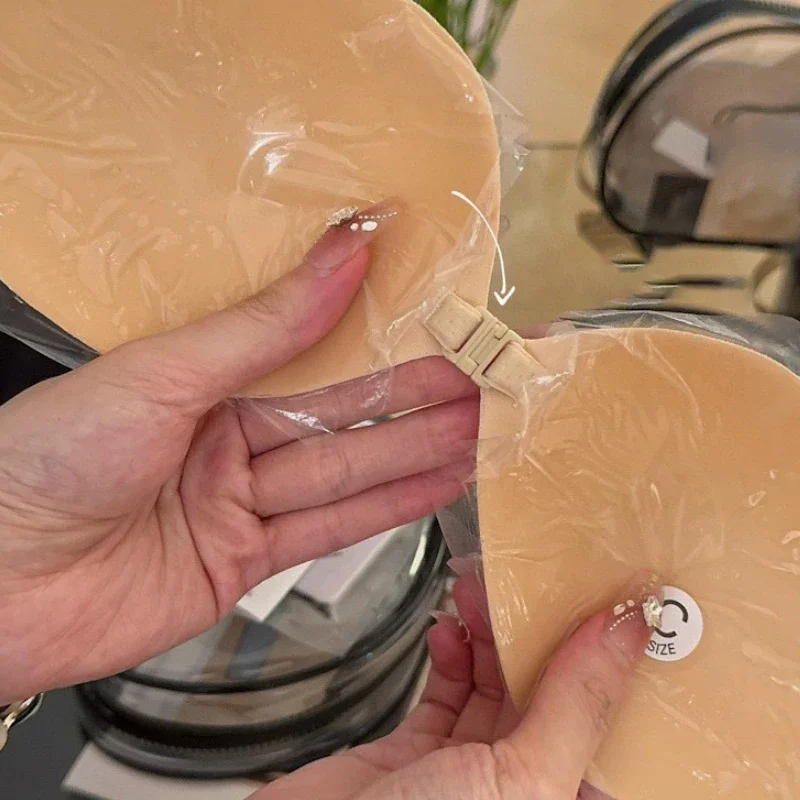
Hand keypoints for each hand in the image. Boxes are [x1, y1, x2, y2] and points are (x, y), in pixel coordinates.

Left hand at [0, 206, 477, 701]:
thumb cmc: (47, 458)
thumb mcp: (164, 373)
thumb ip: (266, 325)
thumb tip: (344, 251)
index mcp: (201, 378)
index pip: (313, 352)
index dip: (380, 341)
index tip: (440, 324)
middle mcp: (224, 438)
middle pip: (339, 416)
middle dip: (415, 400)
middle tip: (484, 382)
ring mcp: (236, 504)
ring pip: (343, 473)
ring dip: (414, 453)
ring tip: (482, 431)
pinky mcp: (240, 564)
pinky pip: (324, 531)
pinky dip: (382, 512)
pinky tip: (434, 488)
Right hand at [254, 575, 649, 799]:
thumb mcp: (522, 781)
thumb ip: (576, 705)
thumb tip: (627, 632)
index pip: (609, 719)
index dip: (611, 659)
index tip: (607, 599)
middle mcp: (521, 788)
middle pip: (546, 691)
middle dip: (534, 630)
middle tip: (522, 580)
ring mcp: (467, 772)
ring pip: (494, 684)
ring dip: (487, 633)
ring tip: (475, 592)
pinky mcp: (418, 753)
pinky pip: (446, 691)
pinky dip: (448, 655)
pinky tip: (446, 632)